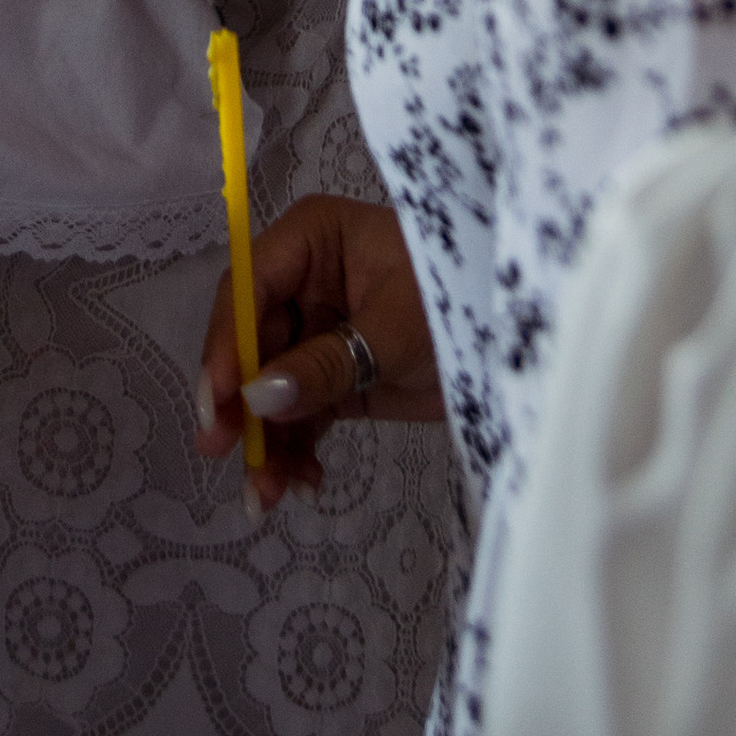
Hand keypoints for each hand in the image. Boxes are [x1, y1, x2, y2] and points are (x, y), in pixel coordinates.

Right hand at [196, 194, 442, 514]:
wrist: (519, 341)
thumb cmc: (461, 300)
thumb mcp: (394, 329)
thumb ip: (325, 363)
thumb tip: (256, 397)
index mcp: (314, 239)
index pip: (248, 287)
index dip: (225, 344)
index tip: (216, 402)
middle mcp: (306, 281)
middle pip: (251, 343)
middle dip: (241, 404)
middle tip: (224, 454)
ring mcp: (320, 331)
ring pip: (272, 387)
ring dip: (266, 440)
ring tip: (266, 495)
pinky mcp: (339, 376)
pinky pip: (302, 412)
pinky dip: (296, 448)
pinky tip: (303, 482)